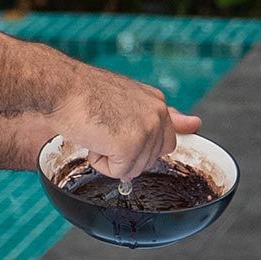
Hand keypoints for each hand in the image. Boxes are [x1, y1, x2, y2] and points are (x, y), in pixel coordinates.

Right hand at [50, 64, 202, 179]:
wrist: (62, 86)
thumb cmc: (84, 93)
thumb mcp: (127, 99)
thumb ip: (165, 116)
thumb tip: (197, 124)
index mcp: (157, 102)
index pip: (167, 138)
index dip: (140, 144)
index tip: (120, 131)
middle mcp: (157, 114)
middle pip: (149, 160)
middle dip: (124, 153)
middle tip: (102, 129)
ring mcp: (146, 129)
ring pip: (133, 169)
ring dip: (110, 158)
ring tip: (96, 130)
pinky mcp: (131, 144)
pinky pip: (118, 173)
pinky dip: (100, 163)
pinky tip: (92, 139)